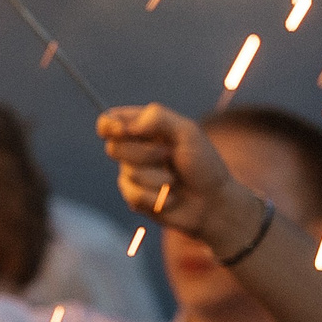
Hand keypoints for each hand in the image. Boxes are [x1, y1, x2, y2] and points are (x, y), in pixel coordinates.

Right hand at [98, 104, 252, 246]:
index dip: (109, 125)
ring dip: (157, 177)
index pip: (109, 120)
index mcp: (144, 128)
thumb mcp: (187, 132)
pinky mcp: (133, 196)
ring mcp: (132, 174)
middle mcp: (134, 149)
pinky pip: (133, 194)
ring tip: (175, 180)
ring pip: (127, 172)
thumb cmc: (203, 164)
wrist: (212, 203)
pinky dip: (156, 196)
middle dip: (144, 154)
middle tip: (168, 156)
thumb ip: (158, 118)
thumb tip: (126, 126)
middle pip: (114, 147)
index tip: (123, 131)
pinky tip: (170, 198)